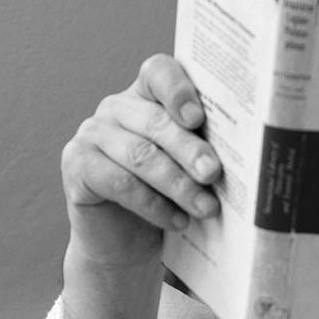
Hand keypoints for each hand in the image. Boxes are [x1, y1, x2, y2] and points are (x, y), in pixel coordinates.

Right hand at [61, 55, 223, 272]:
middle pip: (155, 121)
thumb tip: (242, 156)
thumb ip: (204, 152)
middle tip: (214, 173)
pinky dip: (153, 205)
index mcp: (146, 96)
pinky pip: (120, 183)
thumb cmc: (166, 201)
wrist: (125, 245)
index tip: (198, 117)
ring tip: (206, 208)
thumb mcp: (188, 171)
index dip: (178, 90)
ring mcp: (92, 134)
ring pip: (141, 155)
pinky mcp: (76, 166)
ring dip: (178, 184)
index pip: (159, 73)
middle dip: (190, 150)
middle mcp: (116, 108)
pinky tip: (177, 221)